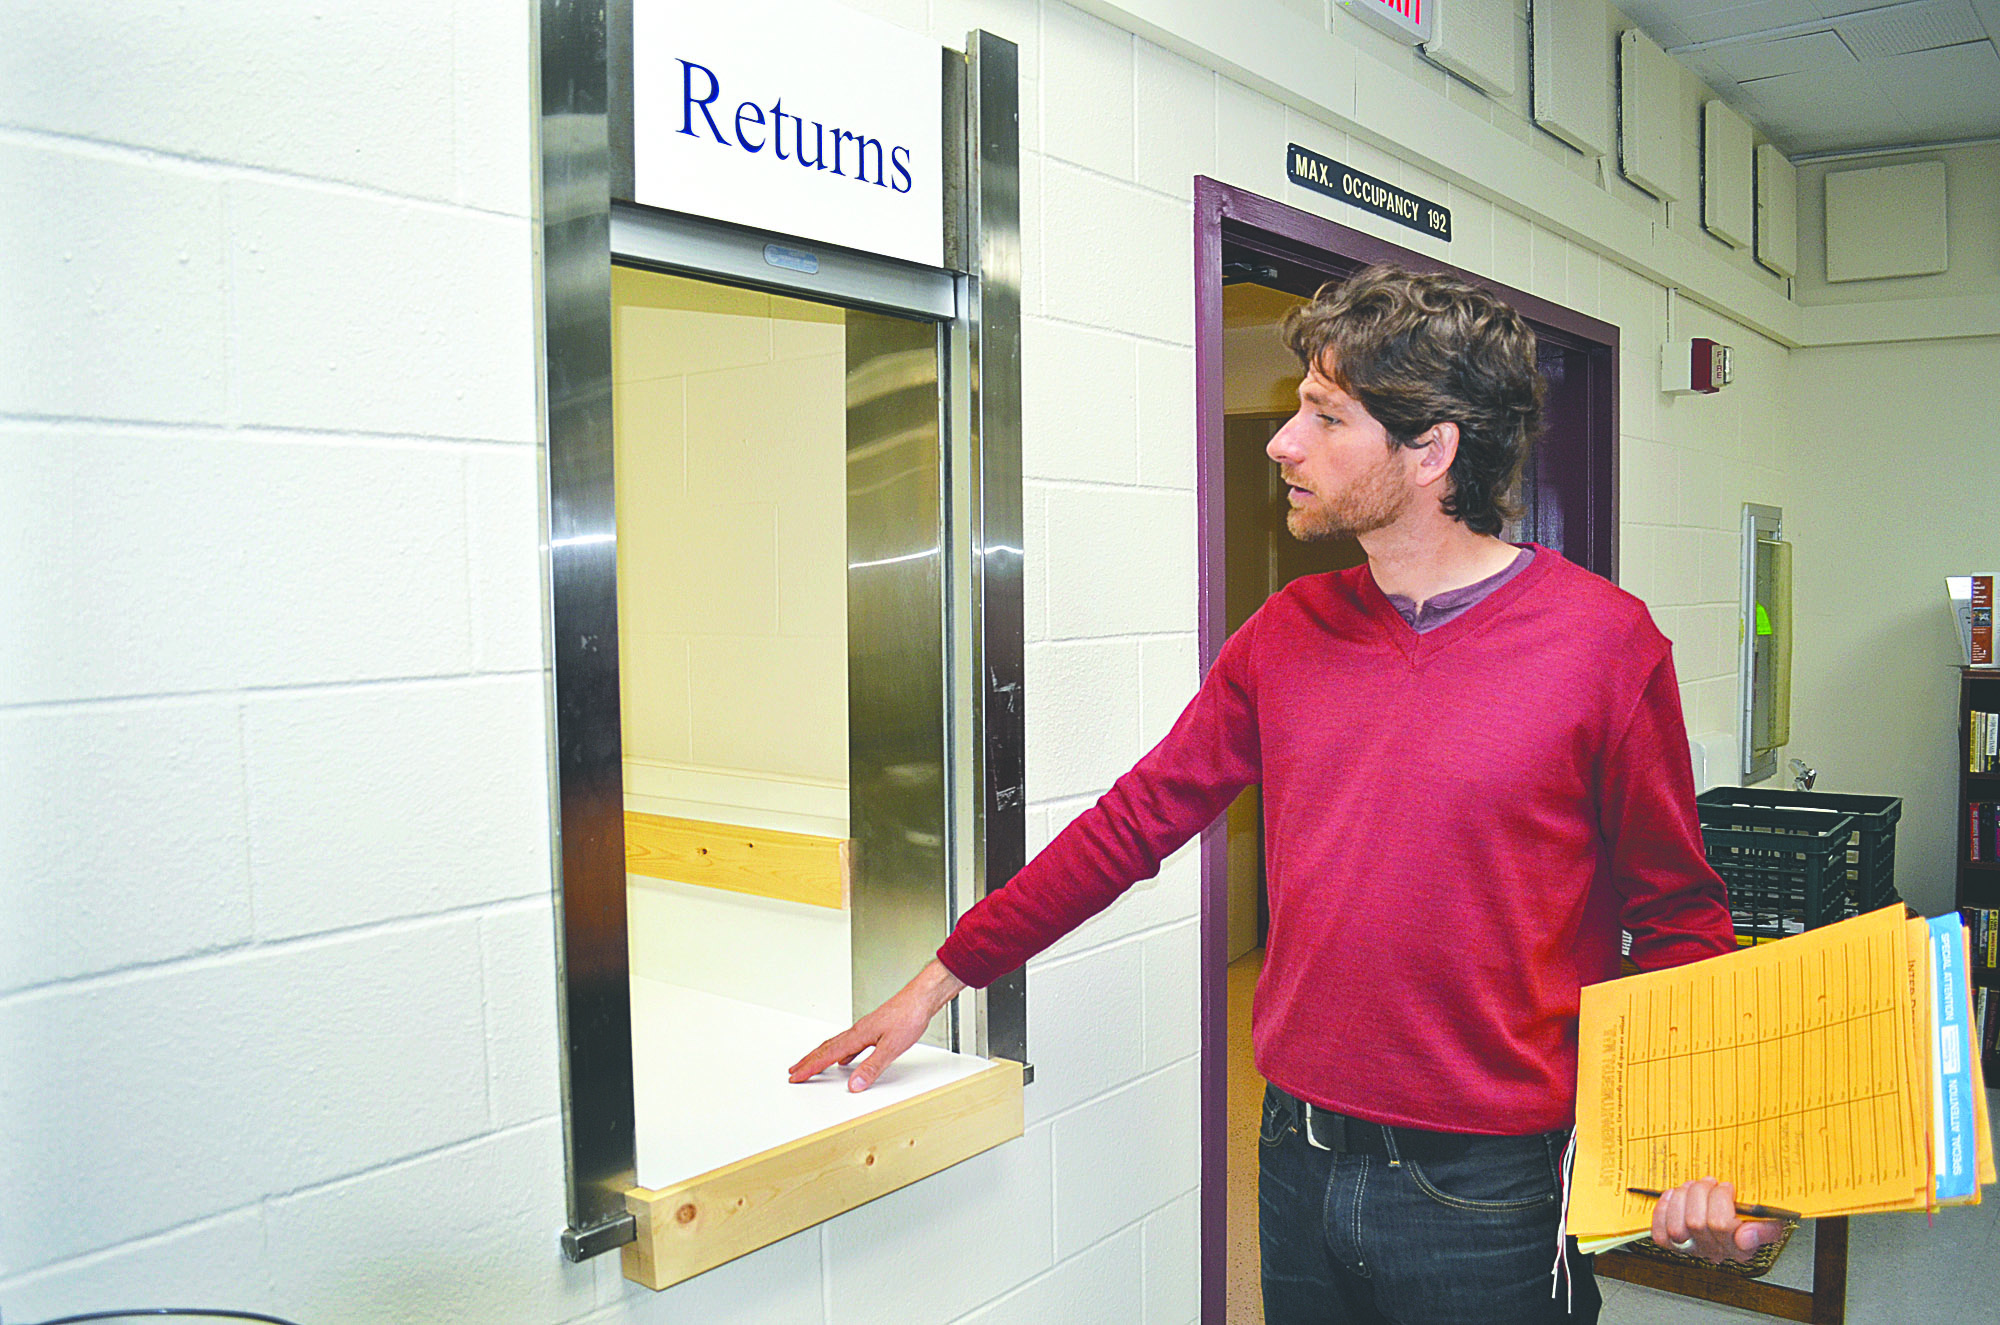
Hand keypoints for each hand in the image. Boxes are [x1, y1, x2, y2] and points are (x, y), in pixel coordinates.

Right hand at [788, 959, 966, 1091]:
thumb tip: (854, 1085)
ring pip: (837, 1045)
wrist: (922, 998)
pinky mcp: (875, 1029)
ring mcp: (866, 1029)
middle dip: (808, 1061)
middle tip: (794, 1071)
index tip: (796, 1076)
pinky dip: (842, 1053)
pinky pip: (851, 1044)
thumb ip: (872, 1067)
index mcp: (858, 1035)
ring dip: (821, 1056)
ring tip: (811, 1064)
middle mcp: (858, 1031)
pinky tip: (846, 1058)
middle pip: (827, 1048)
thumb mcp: (891, 1047)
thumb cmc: (909, 1016)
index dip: (810, 1067)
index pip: (828, 1055)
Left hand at [1650, 1178, 1786, 1262]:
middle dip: (1701, 1193)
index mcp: (1740, 1248)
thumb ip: (1765, 1229)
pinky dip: (1664, 1210)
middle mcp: (1714, 1251)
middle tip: (1710, 1182)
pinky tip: (1674, 1196)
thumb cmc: (1752, 1216)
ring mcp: (1692, 1248)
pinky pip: (1660, 1233)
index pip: (1721, 1225)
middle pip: (1696, 1223)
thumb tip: (1746, 1236)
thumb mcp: (1770, 1220)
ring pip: (1677, 1227)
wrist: (1735, 1218)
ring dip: (1682, 1198)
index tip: (1727, 1187)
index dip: (1720, 1199)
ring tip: (1693, 1186)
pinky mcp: (1672, 1244)